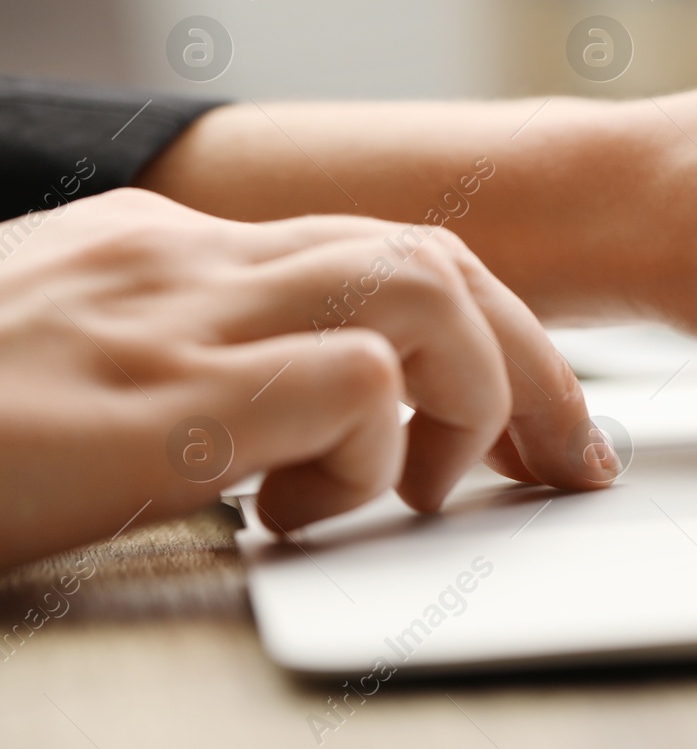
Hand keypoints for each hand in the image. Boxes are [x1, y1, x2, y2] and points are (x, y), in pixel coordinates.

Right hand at [0, 189, 598, 567]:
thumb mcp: (74, 350)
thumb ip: (190, 344)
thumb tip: (320, 396)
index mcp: (169, 240)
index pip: (381, 245)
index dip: (486, 323)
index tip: (535, 404)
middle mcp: (185, 258)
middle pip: (430, 256)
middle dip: (529, 357)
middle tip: (568, 451)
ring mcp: (170, 321)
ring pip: (417, 293)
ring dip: (474, 392)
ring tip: (448, 482)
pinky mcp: (155, 410)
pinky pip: (348, 384)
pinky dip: (378, 444)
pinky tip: (314, 508)